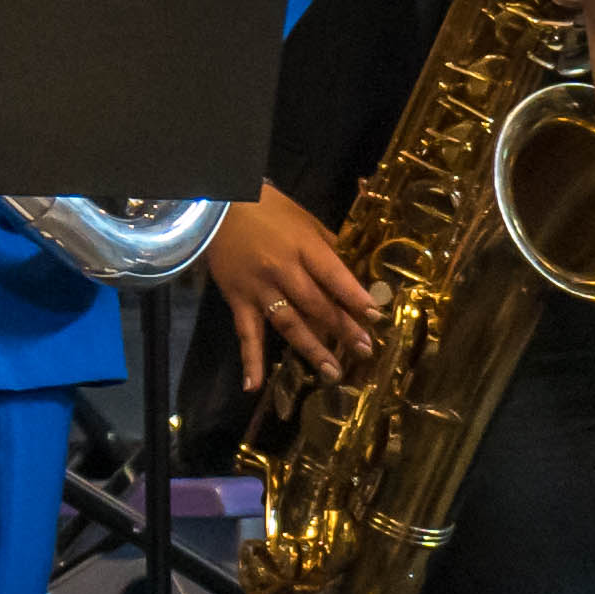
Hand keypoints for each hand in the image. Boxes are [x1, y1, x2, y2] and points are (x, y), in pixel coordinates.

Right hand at [201, 188, 378, 386]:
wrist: (218, 207)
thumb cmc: (269, 210)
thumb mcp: (306, 221)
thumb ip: (329, 248)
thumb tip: (355, 273)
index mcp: (303, 247)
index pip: (334, 277)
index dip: (355, 298)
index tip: (376, 318)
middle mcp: (283, 270)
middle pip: (317, 305)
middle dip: (343, 330)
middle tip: (365, 351)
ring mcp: (259, 289)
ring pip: (289, 324)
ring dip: (311, 350)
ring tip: (332, 373)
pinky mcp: (238, 300)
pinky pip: (245, 333)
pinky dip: (249, 360)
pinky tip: (253, 386)